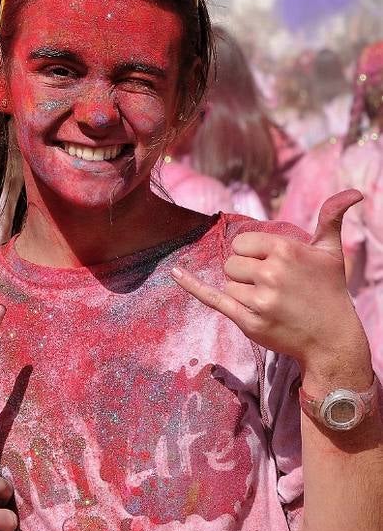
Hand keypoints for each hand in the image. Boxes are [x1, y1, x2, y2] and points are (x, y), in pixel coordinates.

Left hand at [174, 191, 372, 392]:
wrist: (332, 338)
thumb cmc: (329, 291)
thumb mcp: (331, 252)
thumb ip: (331, 218)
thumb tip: (353, 192)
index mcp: (286, 250)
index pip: (242, 243)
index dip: (253, 254)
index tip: (272, 266)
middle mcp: (271, 273)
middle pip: (232, 263)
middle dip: (246, 273)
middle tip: (273, 287)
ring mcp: (259, 299)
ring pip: (228, 283)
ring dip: (242, 291)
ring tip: (270, 301)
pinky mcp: (248, 321)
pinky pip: (212, 298)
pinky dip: (192, 286)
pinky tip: (176, 273)